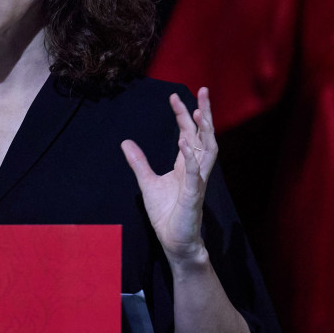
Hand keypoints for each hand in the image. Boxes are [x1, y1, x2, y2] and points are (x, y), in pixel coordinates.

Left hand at [121, 87, 216, 267]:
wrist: (175, 242)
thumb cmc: (166, 214)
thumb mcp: (147, 183)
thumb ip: (139, 163)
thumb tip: (125, 142)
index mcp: (186, 165)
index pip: (189, 133)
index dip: (183, 115)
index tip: (175, 96)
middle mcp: (196, 169)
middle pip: (205, 135)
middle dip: (204, 113)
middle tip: (203, 90)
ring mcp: (197, 182)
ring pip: (208, 150)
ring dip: (205, 130)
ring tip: (200, 110)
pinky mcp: (193, 196)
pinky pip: (195, 174)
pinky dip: (191, 158)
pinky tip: (184, 142)